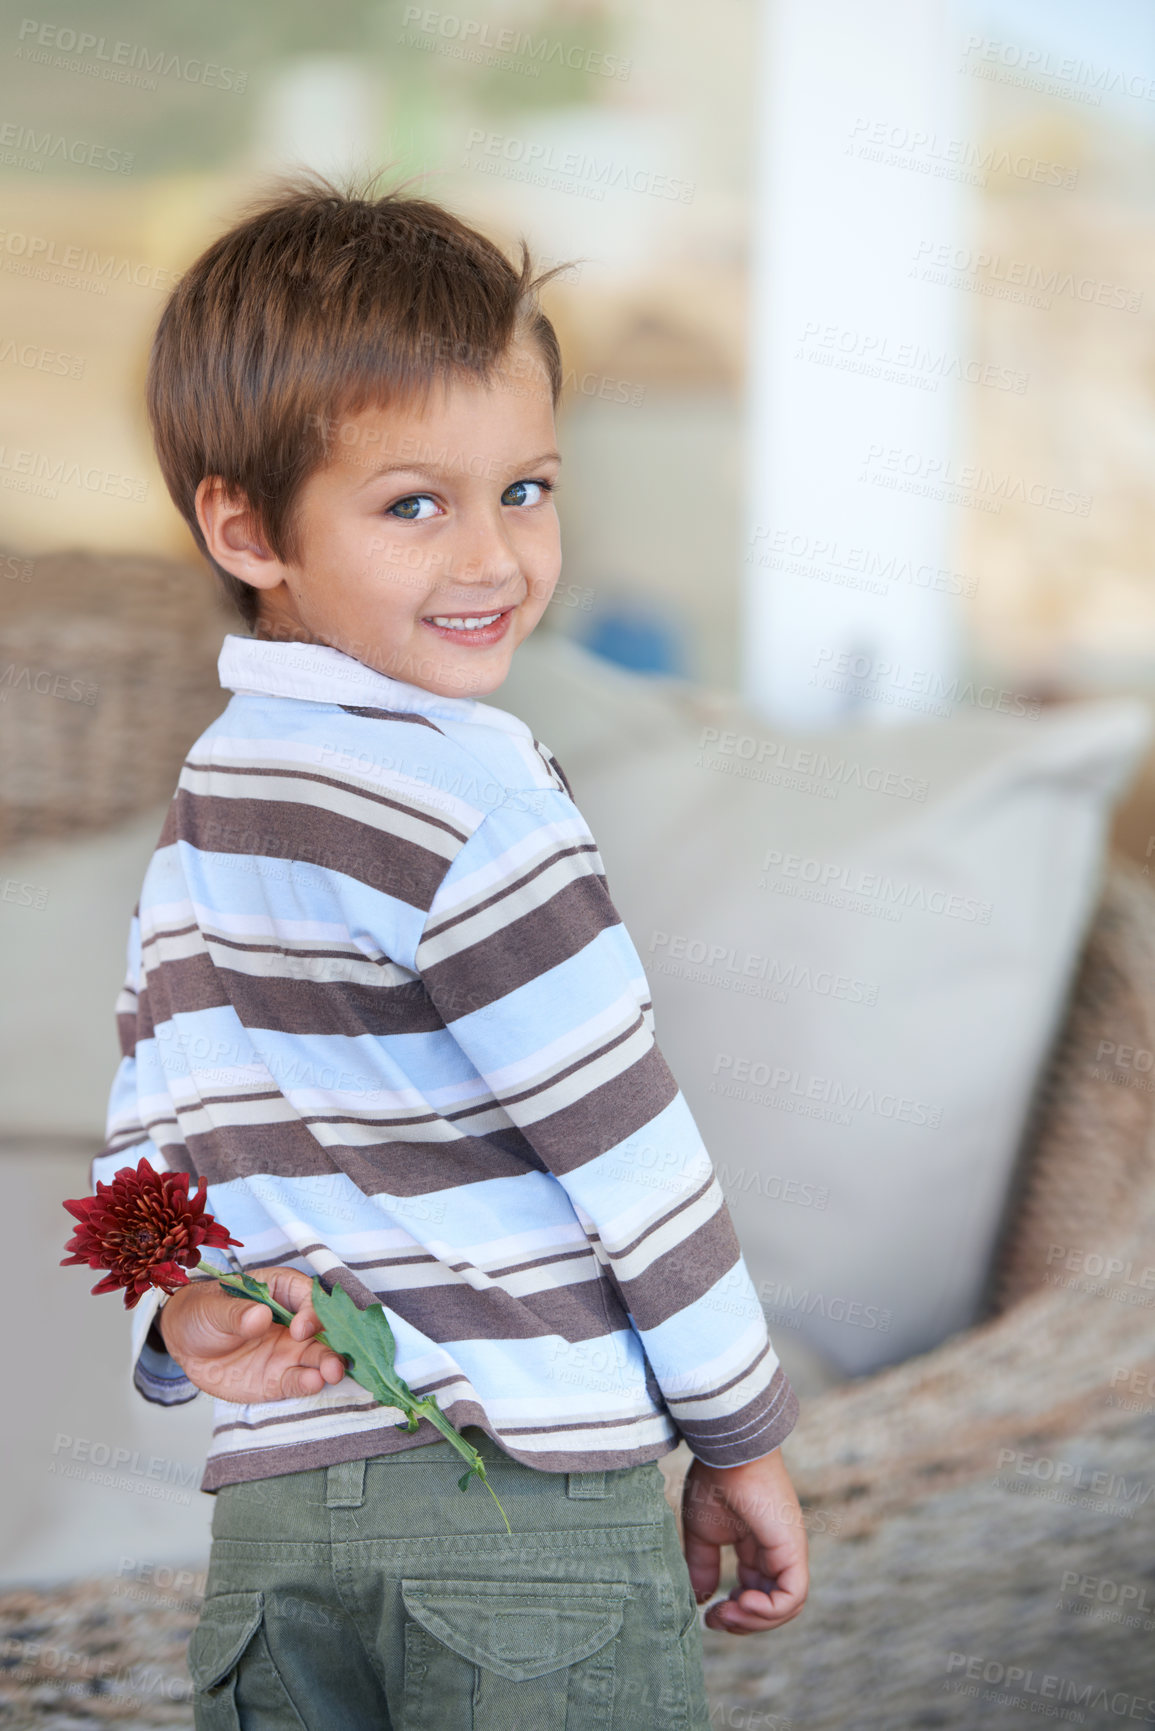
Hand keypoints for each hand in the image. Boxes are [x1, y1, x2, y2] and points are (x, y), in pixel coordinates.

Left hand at [157, 1267, 347, 1403]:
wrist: (184, 1344)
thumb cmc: (203, 1312)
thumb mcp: (214, 1308)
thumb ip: (237, 1313)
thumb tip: (260, 1315)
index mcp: (280, 1291)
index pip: (308, 1297)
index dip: (310, 1313)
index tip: (299, 1330)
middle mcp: (292, 1321)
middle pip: (322, 1329)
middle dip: (333, 1343)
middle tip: (335, 1360)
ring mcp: (288, 1351)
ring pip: (317, 1356)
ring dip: (329, 1364)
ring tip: (333, 1373)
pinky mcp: (278, 1377)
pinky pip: (297, 1380)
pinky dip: (307, 1382)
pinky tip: (313, 1383)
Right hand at [681, 1449, 809, 1633]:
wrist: (725, 1454)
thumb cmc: (714, 1482)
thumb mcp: (702, 1534)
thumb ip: (702, 1566)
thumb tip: (701, 1599)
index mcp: (757, 1548)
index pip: (757, 1593)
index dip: (735, 1612)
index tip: (709, 1613)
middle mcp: (777, 1553)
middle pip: (773, 1607)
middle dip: (744, 1623)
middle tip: (716, 1619)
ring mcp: (788, 1552)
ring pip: (787, 1607)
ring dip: (755, 1621)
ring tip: (727, 1612)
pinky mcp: (793, 1550)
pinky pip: (793, 1596)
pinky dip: (769, 1610)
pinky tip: (742, 1600)